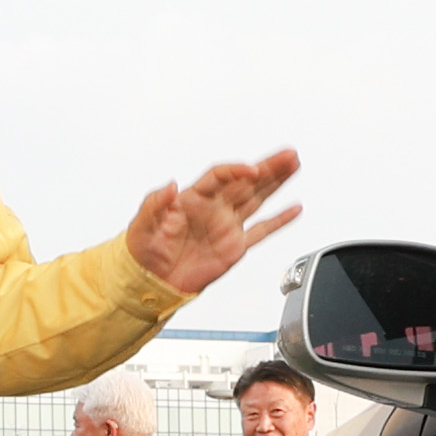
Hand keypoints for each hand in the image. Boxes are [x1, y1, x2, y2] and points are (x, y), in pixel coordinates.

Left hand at [127, 150, 303, 296]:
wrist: (149, 281)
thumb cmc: (143, 249)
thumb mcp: (142, 223)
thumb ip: (155, 202)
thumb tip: (169, 186)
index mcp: (194, 198)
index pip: (221, 176)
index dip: (237, 170)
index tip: (252, 169)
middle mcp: (214, 208)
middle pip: (246, 182)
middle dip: (269, 167)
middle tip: (289, 154)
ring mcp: (227, 227)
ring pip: (257, 199)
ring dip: (276, 183)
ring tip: (294, 165)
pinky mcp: (234, 247)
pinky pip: (261, 231)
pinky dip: (279, 220)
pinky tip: (294, 208)